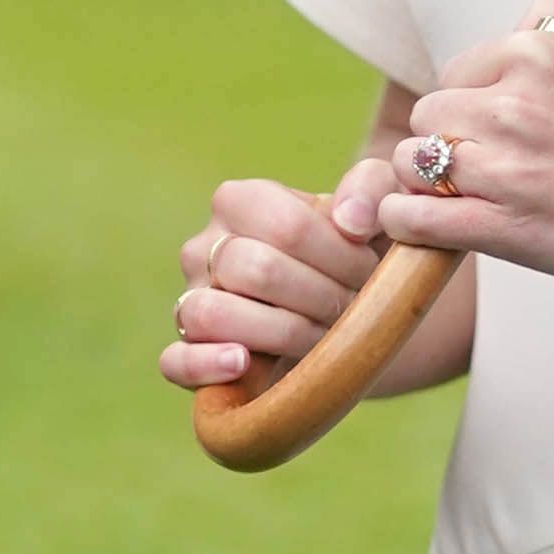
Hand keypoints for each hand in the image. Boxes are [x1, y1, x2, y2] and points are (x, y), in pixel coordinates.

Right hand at [164, 169, 385, 396]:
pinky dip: (205, 365)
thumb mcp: (378, 208)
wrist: (352, 311)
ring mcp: (190, 300)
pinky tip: (242, 363)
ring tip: (319, 337)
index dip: (340, 256)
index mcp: (239, 201)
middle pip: (256, 271)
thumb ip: (372, 188)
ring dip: (282, 333)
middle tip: (353, 307)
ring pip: (211, 314)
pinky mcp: (186, 353)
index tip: (369, 269)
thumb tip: (350, 221)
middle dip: (321, 297)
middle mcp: (204, 247)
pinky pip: (175, 361)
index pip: (287, 226)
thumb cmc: (359, 251)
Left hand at [385, 8, 553, 285]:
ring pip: (415, 165)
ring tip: (454, 194)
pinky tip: (416, 222)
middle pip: (428, 118)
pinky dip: (405, 221)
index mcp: (534, 55)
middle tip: (475, 161)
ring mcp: (505, 170)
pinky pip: (417, 218)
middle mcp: (512, 107)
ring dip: (426, 181)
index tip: (485, 125)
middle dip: (445, 139)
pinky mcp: (504, 227)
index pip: (453, 73)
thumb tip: (515, 24)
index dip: (465, 102)